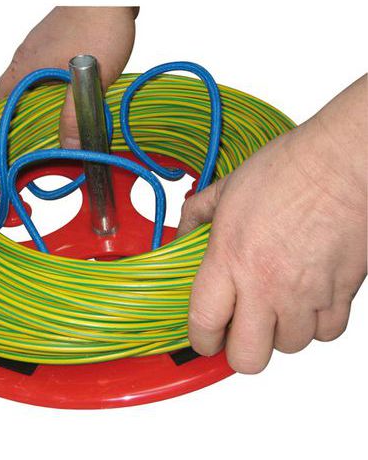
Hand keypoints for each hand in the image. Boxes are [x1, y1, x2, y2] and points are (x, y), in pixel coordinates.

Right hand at [0, 6, 137, 147]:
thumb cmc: (97, 29)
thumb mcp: (88, 81)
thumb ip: (76, 115)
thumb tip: (68, 147)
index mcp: (26, 66)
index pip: (1, 97)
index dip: (8, 118)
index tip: (23, 135)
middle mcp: (28, 55)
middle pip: (18, 90)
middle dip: (33, 112)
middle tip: (52, 129)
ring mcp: (42, 45)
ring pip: (37, 78)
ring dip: (50, 96)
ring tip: (70, 111)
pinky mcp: (58, 39)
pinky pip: (51, 65)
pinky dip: (61, 80)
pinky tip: (80, 86)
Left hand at [178, 76, 366, 373]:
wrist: (341, 162)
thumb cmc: (287, 171)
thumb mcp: (227, 189)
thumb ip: (196, 214)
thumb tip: (180, 233)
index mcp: (231, 258)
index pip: (205, 324)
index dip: (200, 340)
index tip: (203, 337)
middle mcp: (267, 284)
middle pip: (247, 357)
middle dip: (238, 350)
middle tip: (238, 329)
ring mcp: (306, 293)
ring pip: (289, 347)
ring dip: (278, 332)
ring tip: (275, 304)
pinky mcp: (342, 293)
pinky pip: (327, 333)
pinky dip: (315, 324)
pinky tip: (306, 299)